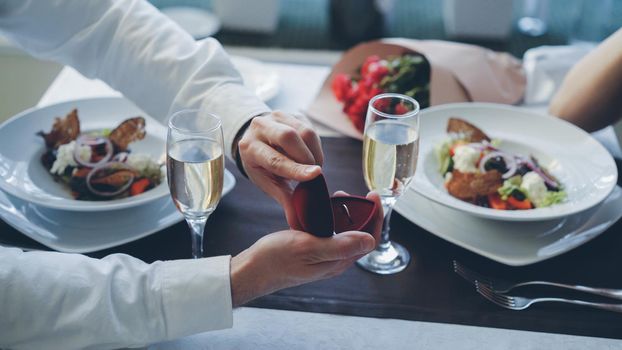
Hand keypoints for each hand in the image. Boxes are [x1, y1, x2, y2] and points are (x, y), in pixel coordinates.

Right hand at [229, 192, 381, 306]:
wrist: (252, 270)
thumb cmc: (276, 259)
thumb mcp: (308, 247)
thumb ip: (339, 245)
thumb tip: (369, 240)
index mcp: (337, 261)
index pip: (369, 239)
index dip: (375, 217)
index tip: (373, 196)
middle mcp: (334, 260)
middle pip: (359, 235)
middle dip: (361, 213)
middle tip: (351, 193)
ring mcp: (323, 256)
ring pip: (344, 233)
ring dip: (345, 214)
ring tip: (337, 196)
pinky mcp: (312, 251)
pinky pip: (329, 233)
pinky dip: (330, 218)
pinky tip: (320, 208)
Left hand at [238, 111, 323, 228]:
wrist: (256, 138)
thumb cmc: (262, 164)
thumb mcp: (267, 181)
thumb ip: (285, 198)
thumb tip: (297, 222)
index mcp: (250, 148)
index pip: (275, 159)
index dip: (297, 169)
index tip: (316, 175)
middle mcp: (260, 127)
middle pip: (289, 137)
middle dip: (307, 157)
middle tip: (315, 174)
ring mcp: (276, 116)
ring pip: (303, 130)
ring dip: (314, 151)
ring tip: (313, 166)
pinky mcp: (291, 113)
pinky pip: (310, 127)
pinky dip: (316, 145)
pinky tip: (311, 155)